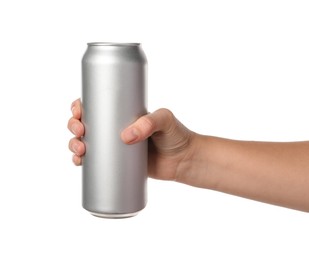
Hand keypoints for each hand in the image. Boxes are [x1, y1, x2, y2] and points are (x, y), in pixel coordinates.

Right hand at [68, 98, 195, 180]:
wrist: (184, 160)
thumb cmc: (177, 135)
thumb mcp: (165, 119)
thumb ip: (149, 123)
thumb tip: (126, 136)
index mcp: (124, 113)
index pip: (97, 105)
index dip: (81, 106)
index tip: (78, 110)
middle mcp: (116, 128)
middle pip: (86, 124)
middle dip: (74, 125)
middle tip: (79, 130)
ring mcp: (116, 147)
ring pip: (86, 142)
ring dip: (74, 144)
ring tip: (80, 150)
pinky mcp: (119, 164)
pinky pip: (95, 162)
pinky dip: (83, 162)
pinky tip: (79, 162)